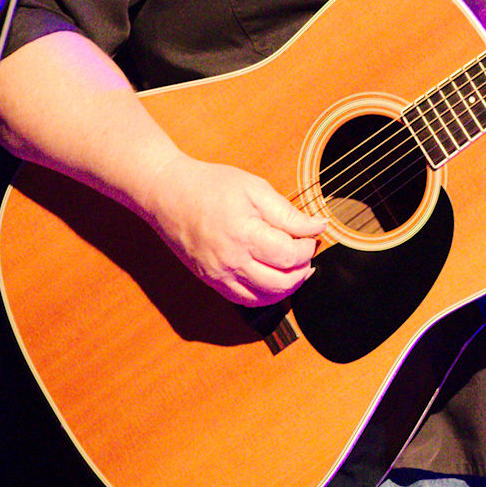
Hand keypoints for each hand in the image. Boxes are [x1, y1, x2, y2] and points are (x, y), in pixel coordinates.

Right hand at [143, 155, 325, 307]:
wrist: (167, 194)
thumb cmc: (210, 185)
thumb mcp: (255, 189)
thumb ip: (288, 213)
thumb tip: (318, 227)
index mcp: (243, 235)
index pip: (290, 255)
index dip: (308, 247)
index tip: (311, 234)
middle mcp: (230, 261)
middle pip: (282, 283)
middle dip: (303, 268)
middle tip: (305, 250)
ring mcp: (219, 275)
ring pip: (266, 298)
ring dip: (288, 286)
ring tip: (294, 266)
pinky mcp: (211, 282)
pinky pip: (245, 301)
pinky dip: (266, 295)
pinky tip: (274, 278)